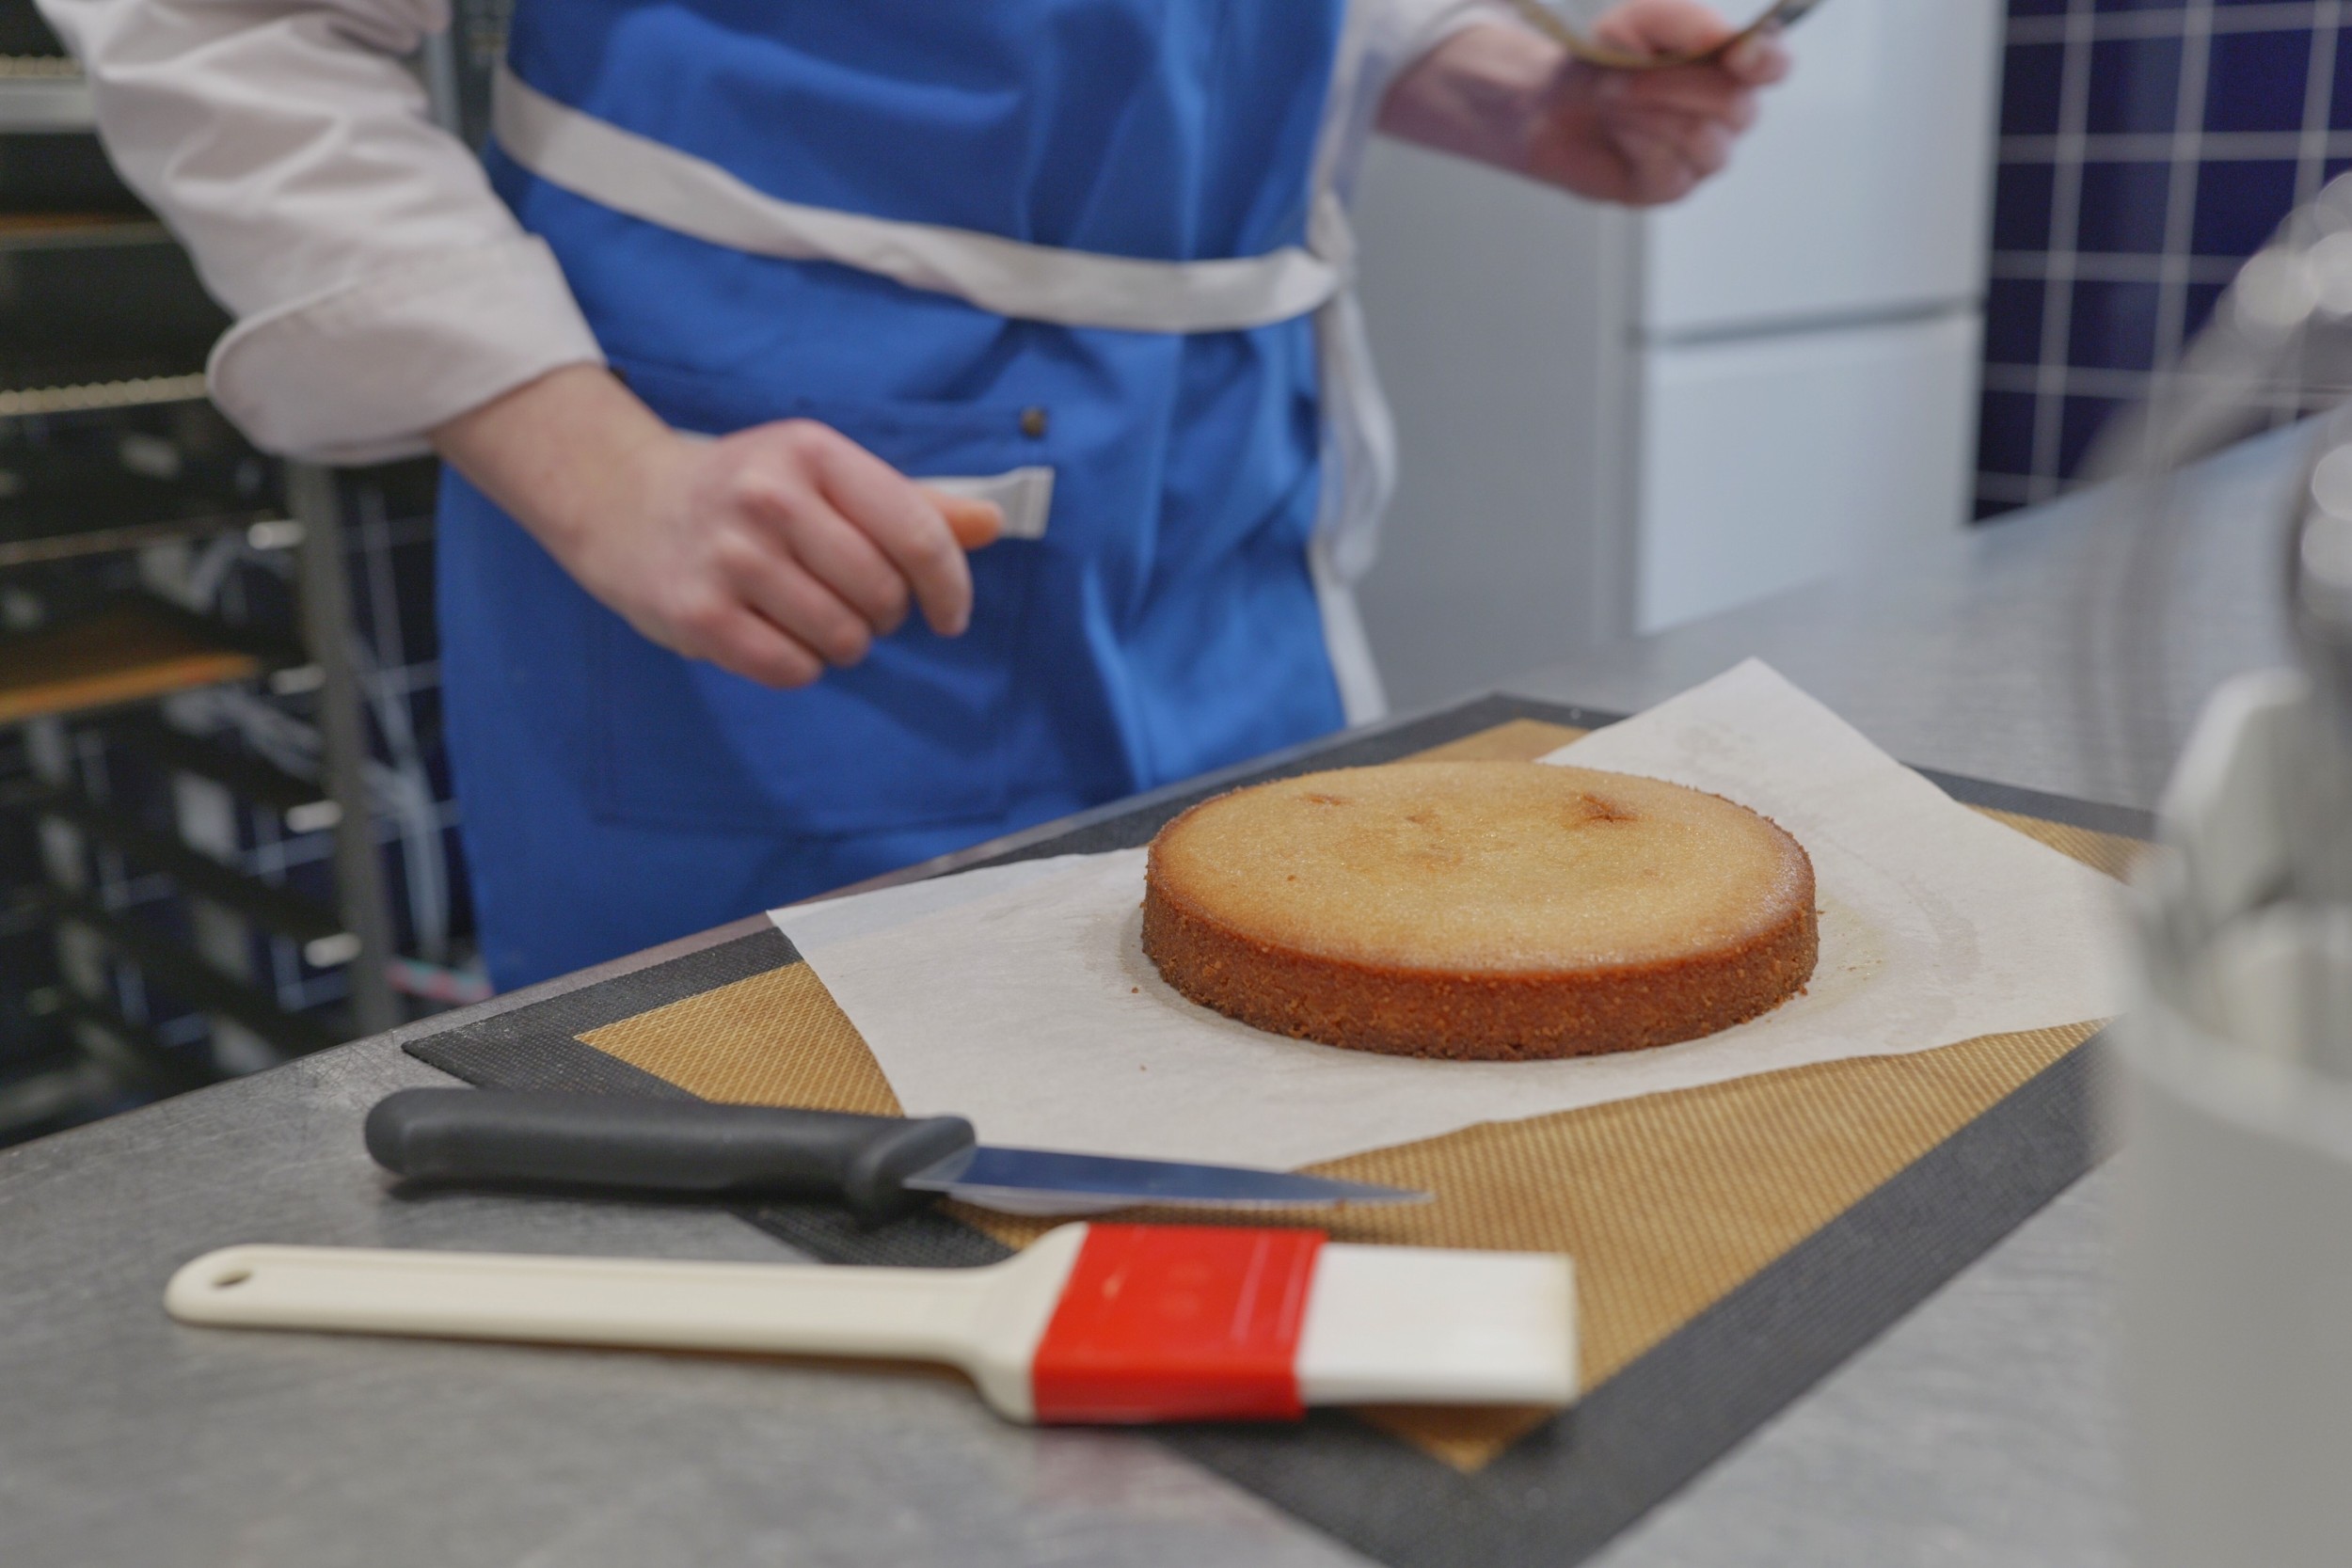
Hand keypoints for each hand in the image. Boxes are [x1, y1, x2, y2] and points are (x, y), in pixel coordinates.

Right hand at [434, 365, 1000, 688]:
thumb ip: (911, 502)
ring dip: (843, 644)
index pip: (917, 532)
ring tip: (813, 618)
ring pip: (842, 638)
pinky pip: (791, 668)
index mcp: (813, 452)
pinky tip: (777, 636)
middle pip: (883, 594)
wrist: (627, 505)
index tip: (950, 616)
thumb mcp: (825, 476)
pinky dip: (800, 666)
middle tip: (855, 605)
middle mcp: (769, 497)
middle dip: (885, 615)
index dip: (949, 587)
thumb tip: (991, 524)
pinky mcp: (698, 614)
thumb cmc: (748, 493)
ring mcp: (729, 557)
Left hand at [1530, 1, 1789, 205]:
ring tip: (1611, 97)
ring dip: (1648, 112)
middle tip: (1620, 76)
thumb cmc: (1602, 59)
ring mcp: (1704, 154)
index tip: (1738, 54)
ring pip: (1702, 138)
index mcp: (1732, 64)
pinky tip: (1616, 129)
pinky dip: (1635, 140)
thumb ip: (1685, 23)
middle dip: (1672, 85)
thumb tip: (1723, 39)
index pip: (1775, 66)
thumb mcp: (1636, 22)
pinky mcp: (1672, 187)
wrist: (1549, 103)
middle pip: (1737, 106)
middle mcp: (1730, 113)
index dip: (1766, 62)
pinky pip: (1670, 168)